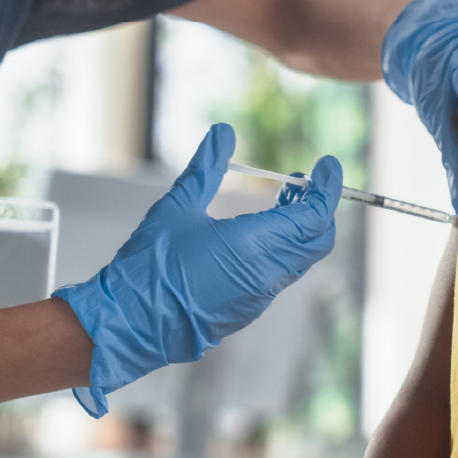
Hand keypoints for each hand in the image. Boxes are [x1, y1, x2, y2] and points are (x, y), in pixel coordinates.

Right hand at [53, 124, 341, 416]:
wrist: (129, 324)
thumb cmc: (150, 266)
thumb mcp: (178, 206)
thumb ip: (207, 167)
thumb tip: (223, 133)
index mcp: (256, 245)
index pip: (315, 216)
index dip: (328, 188)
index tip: (328, 165)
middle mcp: (267, 274)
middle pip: (318, 239)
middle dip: (321, 208)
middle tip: (307, 181)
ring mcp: (259, 296)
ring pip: (301, 258)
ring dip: (302, 227)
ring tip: (284, 197)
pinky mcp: (246, 309)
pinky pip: (281, 274)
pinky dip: (285, 247)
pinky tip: (261, 230)